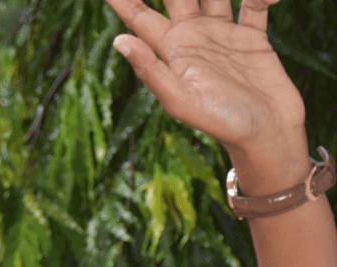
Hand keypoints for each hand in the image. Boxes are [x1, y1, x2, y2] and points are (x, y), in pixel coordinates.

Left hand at [105, 0, 308, 186]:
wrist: (265, 135)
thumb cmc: (220, 123)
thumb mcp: (179, 100)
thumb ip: (150, 70)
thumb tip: (119, 40)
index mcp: (168, 49)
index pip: (137, 12)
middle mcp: (192, 35)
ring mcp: (222, 33)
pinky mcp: (251, 37)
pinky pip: (253, 4)